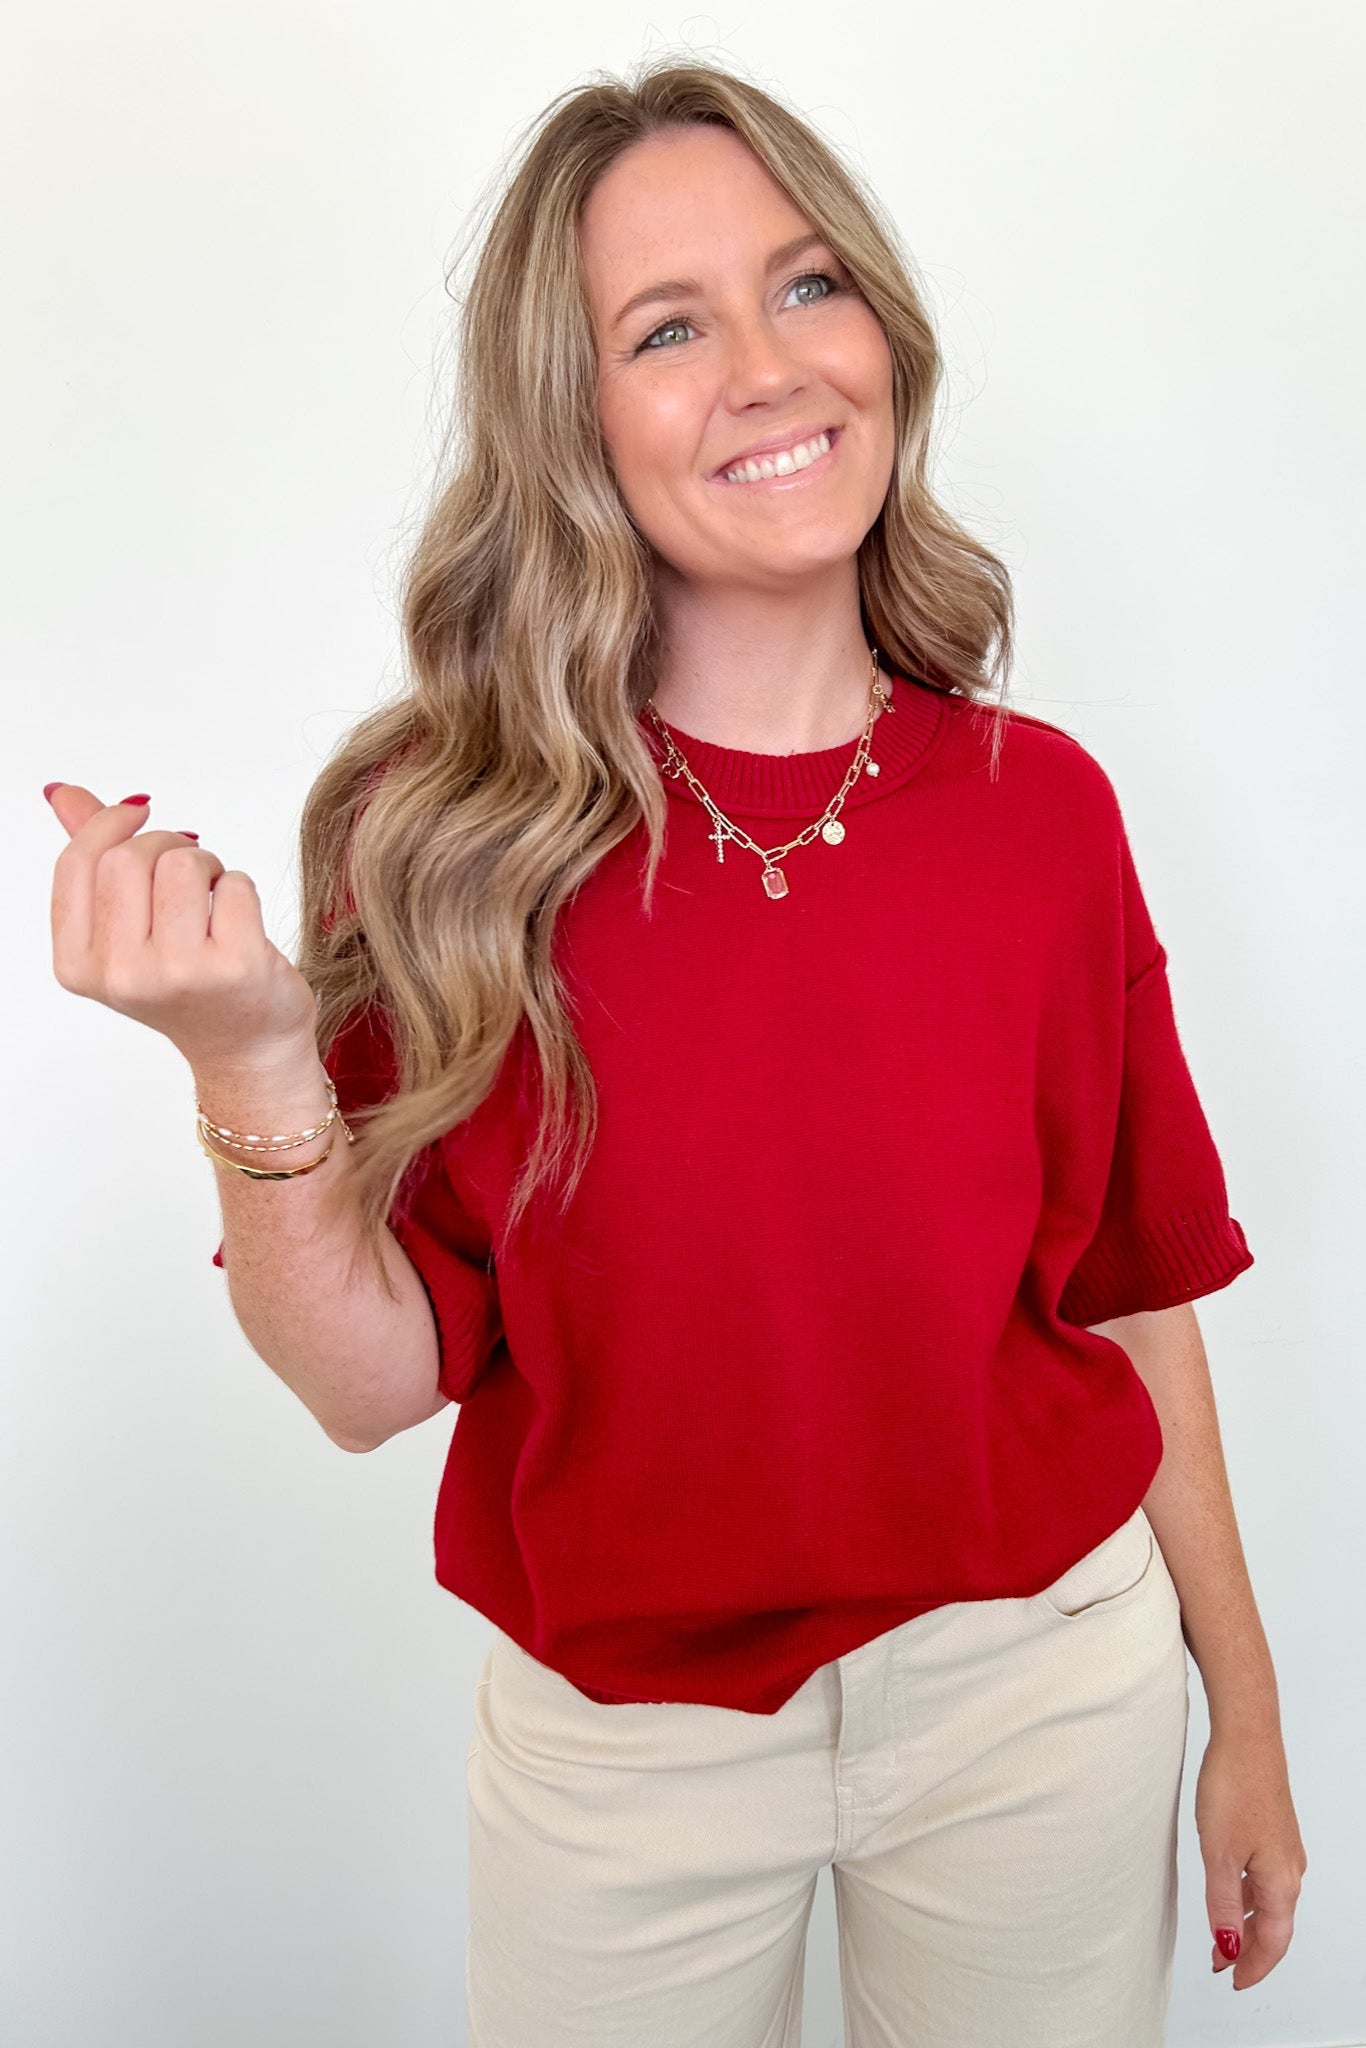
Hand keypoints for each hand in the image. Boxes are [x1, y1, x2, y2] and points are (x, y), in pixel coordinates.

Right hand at [45, 784, 319, 1071]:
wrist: (244, 1047)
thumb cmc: (185, 985)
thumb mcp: (124, 934)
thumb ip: (93, 862)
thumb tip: (62, 793)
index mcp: (79, 966)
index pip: (77, 864)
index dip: (108, 824)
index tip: (138, 813)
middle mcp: (122, 975)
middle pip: (128, 857)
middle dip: (164, 843)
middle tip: (188, 869)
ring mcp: (178, 973)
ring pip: (182, 863)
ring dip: (206, 863)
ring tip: (213, 898)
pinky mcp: (235, 966)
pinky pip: (235, 883)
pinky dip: (240, 887)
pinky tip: (239, 922)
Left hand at [1194, 1724, 1306, 1988]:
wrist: (1246, 1736)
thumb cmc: (1234, 1787)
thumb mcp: (1218, 1854)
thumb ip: (1222, 1904)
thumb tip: (1228, 1946)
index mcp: (1281, 1882)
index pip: (1272, 1942)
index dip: (1252, 1967)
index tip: (1232, 1981)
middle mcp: (1289, 1869)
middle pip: (1274, 1926)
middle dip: (1248, 1950)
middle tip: (1221, 1964)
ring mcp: (1283, 1849)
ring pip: (1269, 1901)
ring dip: (1246, 1923)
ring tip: (1219, 1935)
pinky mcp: (1272, 1830)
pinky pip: (1264, 1878)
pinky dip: (1246, 1895)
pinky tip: (1227, 1891)